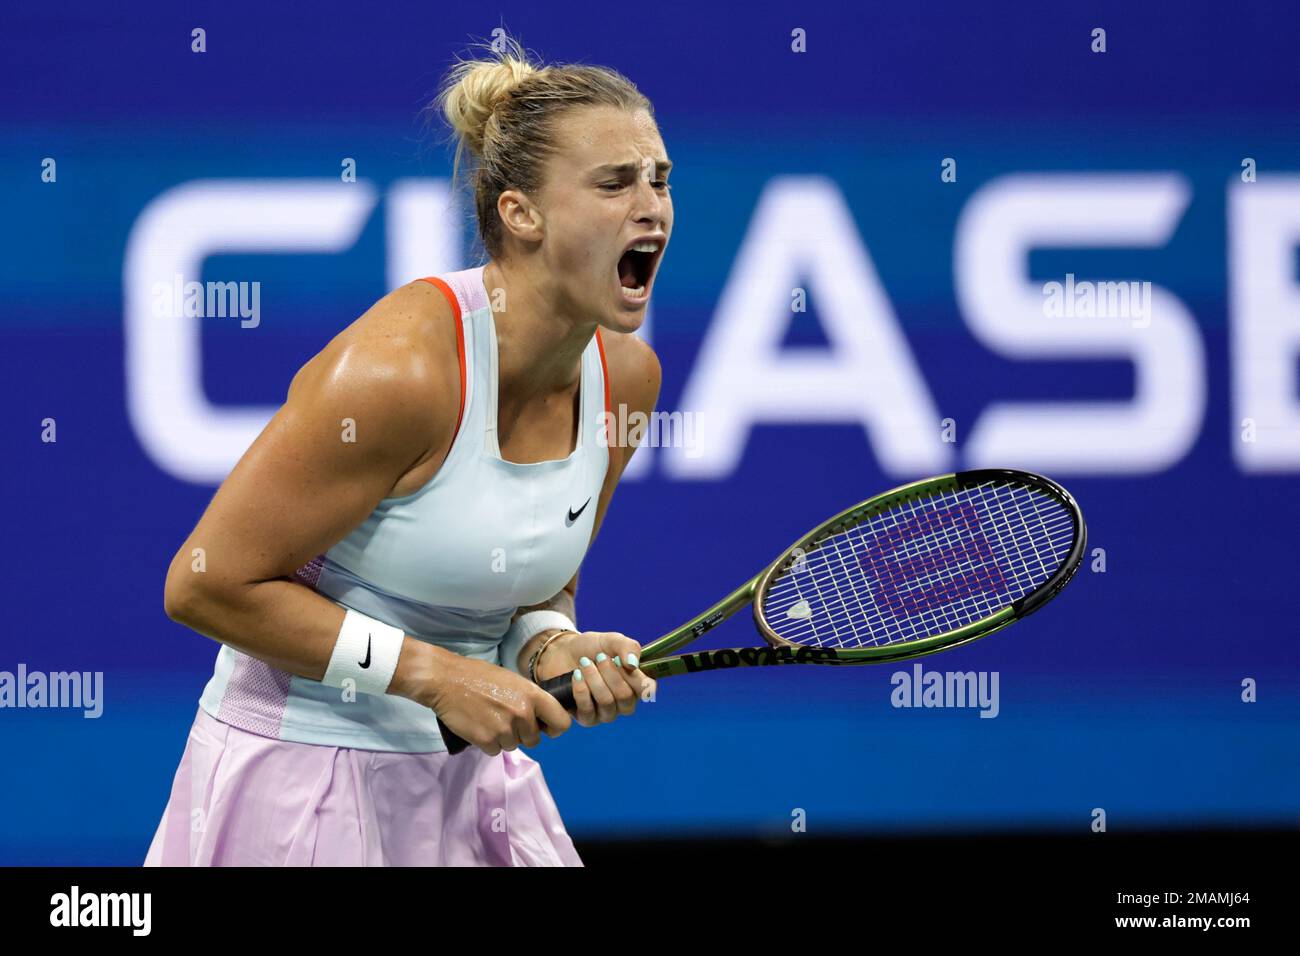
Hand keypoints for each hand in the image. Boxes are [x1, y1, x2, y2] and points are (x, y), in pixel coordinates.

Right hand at [392, 642, 571, 755]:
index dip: (554, 728)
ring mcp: (505, 729)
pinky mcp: (487, 741)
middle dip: (522, 734)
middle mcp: (523, 713)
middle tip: (505, 719)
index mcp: (532, 695)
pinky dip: (488, 742)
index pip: (561, 722)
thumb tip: (540, 718)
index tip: (546, 728)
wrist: (446, 680)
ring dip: (503, 737)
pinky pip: (495, 750)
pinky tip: (479, 726)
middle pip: (534, 739)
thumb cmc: (478, 676)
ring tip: (488, 719)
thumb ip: (529, 699)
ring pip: (513, 745)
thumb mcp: (512, 681)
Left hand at [533, 631, 655, 727]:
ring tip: (584, 663)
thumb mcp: (612, 641)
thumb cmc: (591, 647)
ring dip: (594, 679)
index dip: (635, 677)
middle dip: (610, 673)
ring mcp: (606, 713)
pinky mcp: (586, 718)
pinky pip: (588, 711)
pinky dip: (581, 690)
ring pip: (606, 702)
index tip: (620, 661)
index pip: (647, 690)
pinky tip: (576, 675)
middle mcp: (624, 703)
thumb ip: (628, 647)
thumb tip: (633, 665)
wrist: (563, 651)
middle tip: (599, 657)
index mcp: (635, 684)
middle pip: (625, 696)